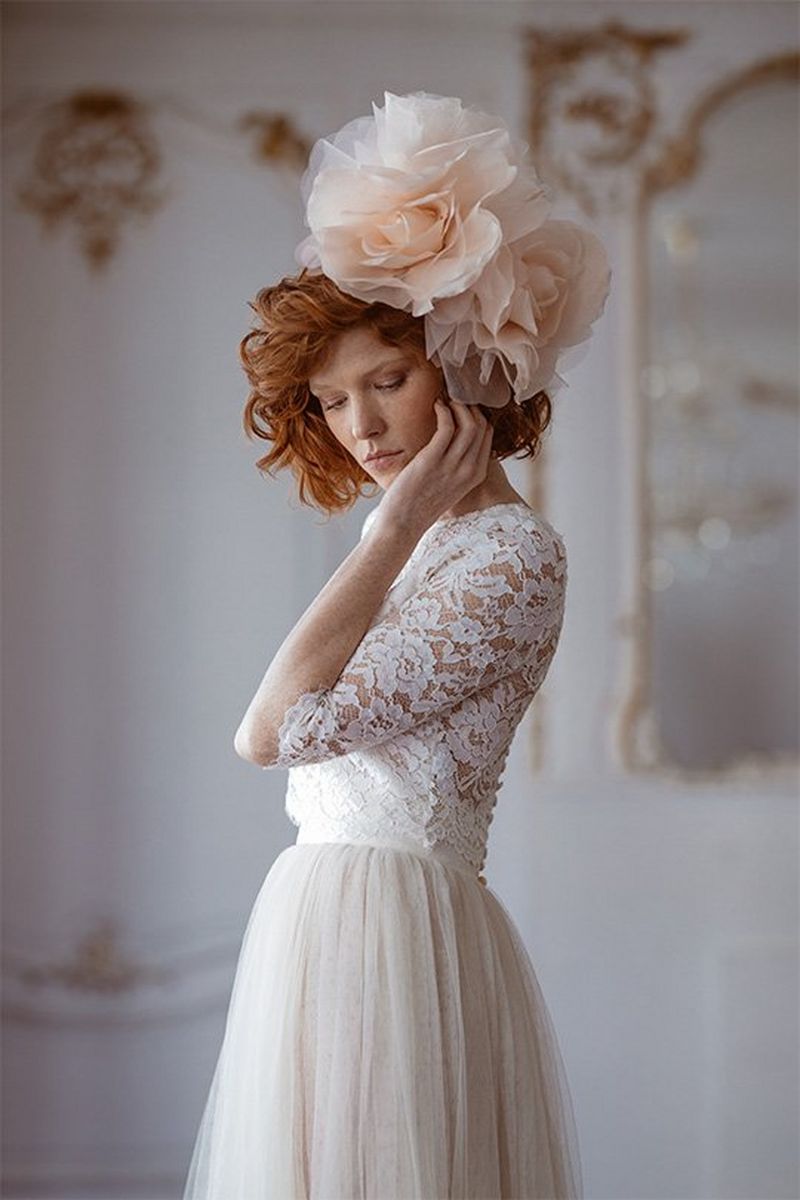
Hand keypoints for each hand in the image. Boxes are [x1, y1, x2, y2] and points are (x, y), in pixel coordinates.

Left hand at [375, 396, 493, 534]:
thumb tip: (452, 443)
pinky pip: (447, 427)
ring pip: (468, 424)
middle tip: (454, 397)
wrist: (403, 523)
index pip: (487, 435)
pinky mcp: (432, 461)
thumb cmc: (421, 504)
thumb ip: (455, 466)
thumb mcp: (448, 485)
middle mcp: (468, 469)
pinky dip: (443, 411)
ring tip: (445, 399)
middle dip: (469, 406)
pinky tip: (436, 406)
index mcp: (475, 475)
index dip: (477, 415)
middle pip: (481, 426)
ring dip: (458, 405)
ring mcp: (452, 466)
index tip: (464, 405)